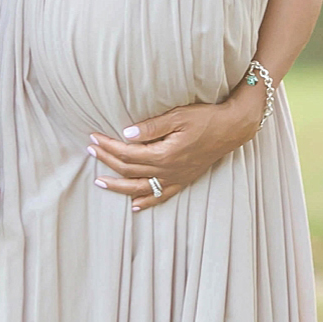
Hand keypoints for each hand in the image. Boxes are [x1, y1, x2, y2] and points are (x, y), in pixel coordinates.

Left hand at [89, 82, 263, 212]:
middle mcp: (168, 170)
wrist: (232, 129)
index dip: (108, 146)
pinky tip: (135, 206)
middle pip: (129, 170)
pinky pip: (162, 196)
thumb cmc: (206, 119)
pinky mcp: (184, 180)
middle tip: (90, 150)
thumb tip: (126, 133)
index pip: (128, 153)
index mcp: (165, 154)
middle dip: (107, 160)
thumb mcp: (179, 116)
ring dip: (118, 186)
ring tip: (99, 181)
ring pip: (140, 188)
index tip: (94, 137)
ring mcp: (176, 178)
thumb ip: (152, 126)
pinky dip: (146, 202)